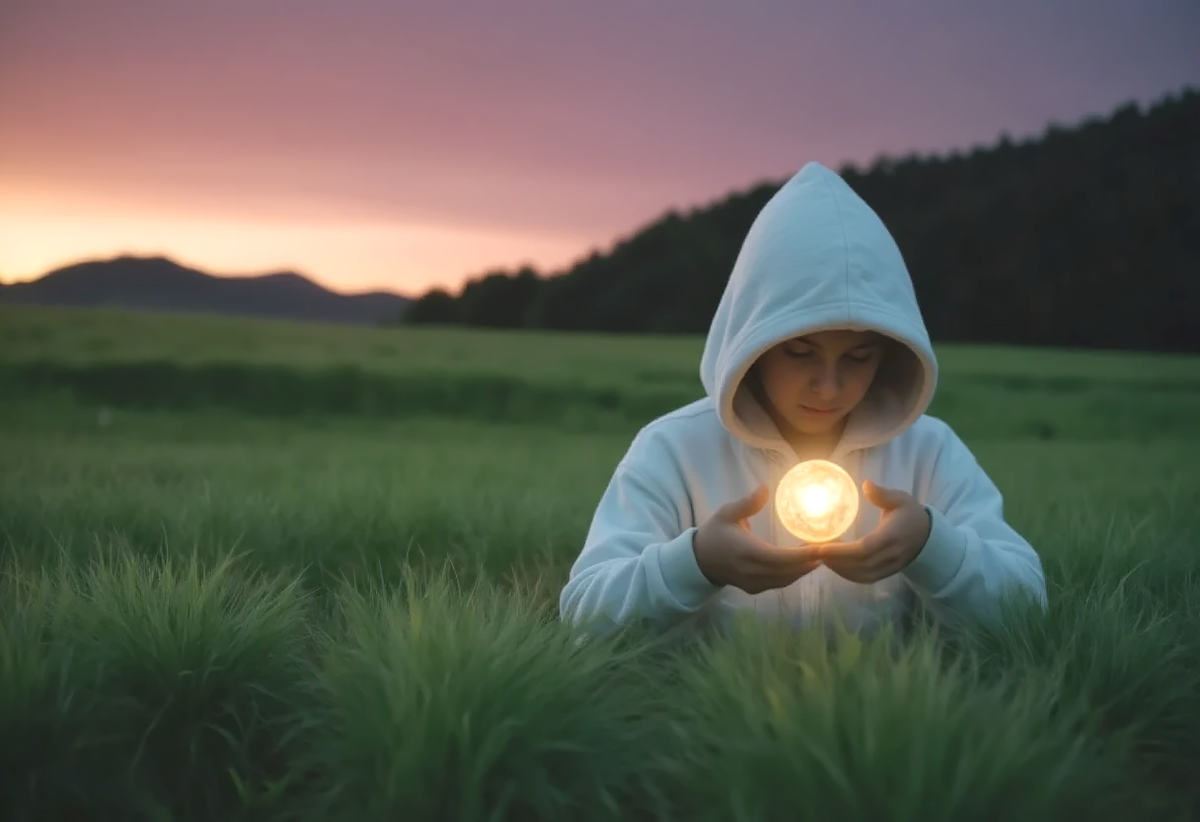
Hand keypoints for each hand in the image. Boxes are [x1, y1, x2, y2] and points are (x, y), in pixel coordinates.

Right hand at [693, 484, 822, 593]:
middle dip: (808, 562)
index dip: (801, 555)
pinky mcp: (754, 588)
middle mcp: (751, 571)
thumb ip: (747, 503)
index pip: (778, 558)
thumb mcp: (726, 513)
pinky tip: (802, 565)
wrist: (699, 561)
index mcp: (746, 552)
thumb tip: (765, 489)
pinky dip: (792, 576)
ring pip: (784, 580)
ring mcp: (753, 583)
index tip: (820, 547)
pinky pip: (778, 584)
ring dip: (803, 570)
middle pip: (786, 572)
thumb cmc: (714, 534)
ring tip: (818, 556)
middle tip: (826, 549)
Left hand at [815, 480, 931, 584]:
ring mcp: (890, 567)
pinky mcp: (887, 573)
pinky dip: (848, 575)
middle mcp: (891, 555)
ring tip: (822, 557)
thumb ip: (883, 494)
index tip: (822, 546)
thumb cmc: (911, 515)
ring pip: (862, 575)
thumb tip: (866, 484)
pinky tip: (835, 565)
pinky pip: (866, 579)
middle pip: (860, 565)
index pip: (865, 549)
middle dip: (835, 561)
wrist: (929, 536)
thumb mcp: (901, 499)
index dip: (842, 551)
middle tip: (814, 551)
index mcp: (892, 536)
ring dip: (839, 569)